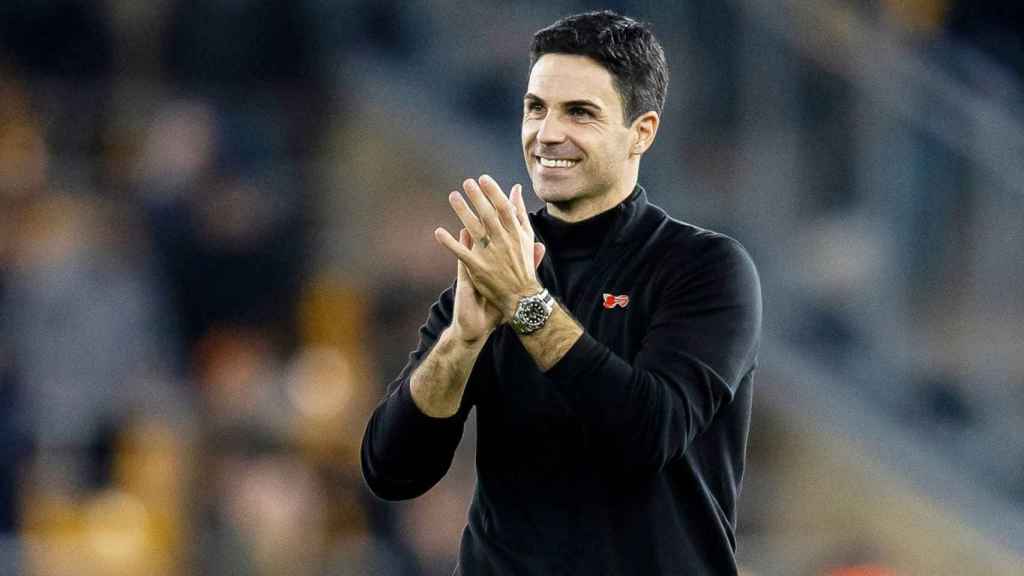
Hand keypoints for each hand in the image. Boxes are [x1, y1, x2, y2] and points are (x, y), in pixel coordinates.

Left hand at [435, 175, 545, 322]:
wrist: (522, 296)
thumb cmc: (524, 264)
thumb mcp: (526, 236)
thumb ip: (519, 212)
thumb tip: (516, 188)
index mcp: (515, 233)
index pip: (504, 208)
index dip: (493, 192)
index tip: (483, 179)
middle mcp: (503, 242)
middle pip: (488, 216)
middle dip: (477, 198)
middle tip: (466, 182)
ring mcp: (490, 255)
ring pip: (474, 229)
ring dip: (463, 212)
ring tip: (453, 196)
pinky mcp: (478, 268)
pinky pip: (461, 253)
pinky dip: (450, 242)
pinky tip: (438, 232)